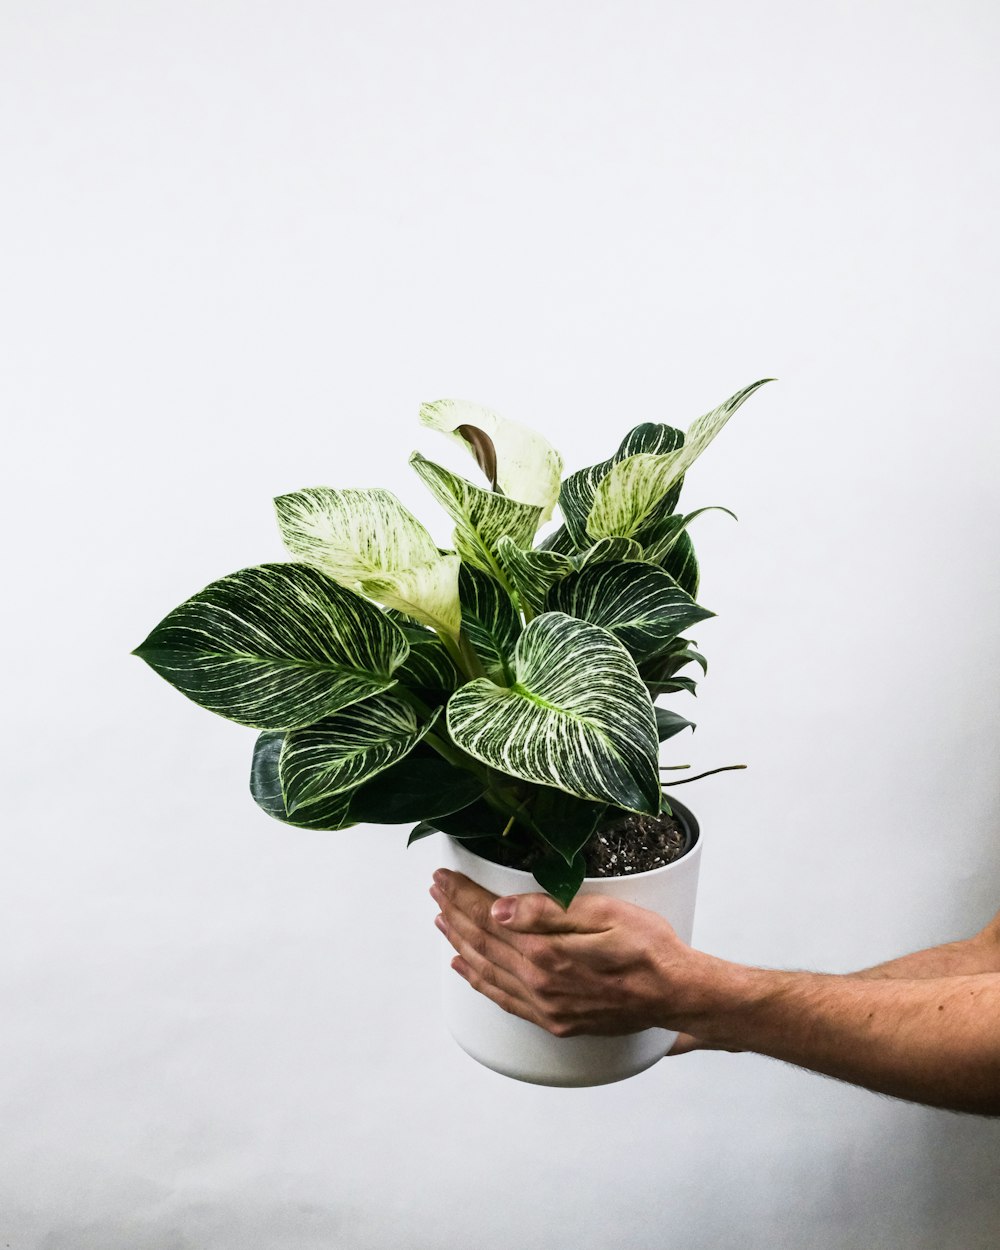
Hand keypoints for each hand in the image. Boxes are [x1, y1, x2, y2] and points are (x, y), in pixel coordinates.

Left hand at [429, 868, 702, 1037]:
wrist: (677, 995)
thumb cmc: (649, 949)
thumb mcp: (606, 914)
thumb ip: (549, 912)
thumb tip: (499, 909)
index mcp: (547, 952)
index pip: (489, 917)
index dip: (462, 895)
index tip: (443, 876)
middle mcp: (539, 983)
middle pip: (482, 942)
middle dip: (454, 912)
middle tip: (436, 889)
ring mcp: (544, 1006)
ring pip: (486, 970)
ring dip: (459, 942)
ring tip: (441, 920)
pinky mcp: (554, 1020)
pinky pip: (503, 999)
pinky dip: (477, 981)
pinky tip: (464, 967)